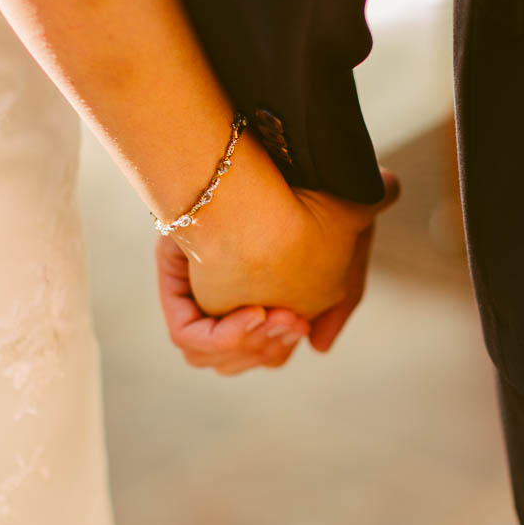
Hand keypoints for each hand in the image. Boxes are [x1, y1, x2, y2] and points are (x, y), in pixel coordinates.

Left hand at [156, 169, 399, 371]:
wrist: (275, 166)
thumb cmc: (314, 195)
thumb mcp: (348, 245)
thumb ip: (345, 298)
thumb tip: (320, 347)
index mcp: (257, 295)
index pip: (265, 349)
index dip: (280, 344)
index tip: (302, 322)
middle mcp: (220, 299)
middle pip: (239, 357)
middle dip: (266, 347)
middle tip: (290, 320)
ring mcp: (196, 296)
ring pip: (210, 356)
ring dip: (247, 343)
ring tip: (272, 315)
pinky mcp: (176, 288)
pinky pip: (187, 336)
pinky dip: (222, 335)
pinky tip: (254, 311)